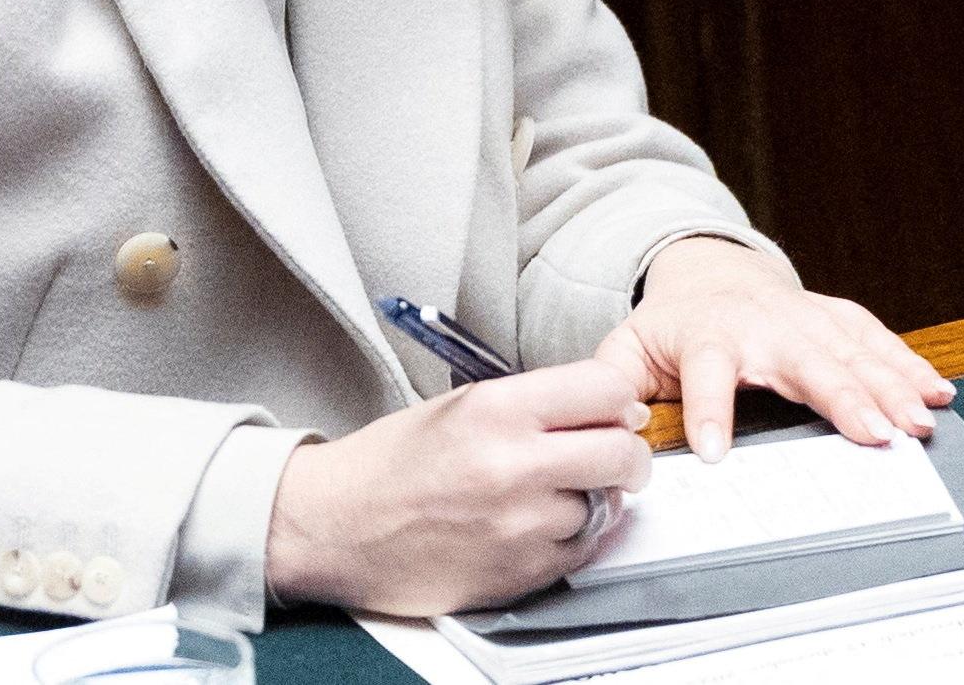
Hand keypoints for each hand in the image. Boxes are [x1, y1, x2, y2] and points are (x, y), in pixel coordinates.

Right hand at [264, 361, 653, 614]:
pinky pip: (581, 551)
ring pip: (605, 507)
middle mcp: (513, 466)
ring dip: (592, 500)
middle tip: (611, 454)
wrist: (338, 527)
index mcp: (496, 410)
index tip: (616, 409)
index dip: (618, 399)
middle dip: (625, 453)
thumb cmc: (393, 463)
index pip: (604, 389)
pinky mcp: (520, 573)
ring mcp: (520, 526)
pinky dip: (570, 538)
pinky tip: (534, 524)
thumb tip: (609, 408)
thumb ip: (536, 404)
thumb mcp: (461, 404)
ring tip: (550, 493)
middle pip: (622, 452)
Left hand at [592, 237, 953, 460]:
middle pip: (804, 360)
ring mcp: (804, 317)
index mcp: (706, 336)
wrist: (706, 271)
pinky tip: (938, 392)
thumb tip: (613, 423)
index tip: (716, 454)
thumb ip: (616, 386)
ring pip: (850, 351)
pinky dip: (909, 363)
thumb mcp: (627, 350)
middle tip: (874, 436)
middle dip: (841, 397)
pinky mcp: (833, 317)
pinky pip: (876, 338)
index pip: (705, 372)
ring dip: (889, 386)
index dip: (708, 411)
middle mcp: (761, 325)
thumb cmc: (670, 327)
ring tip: (918, 422)